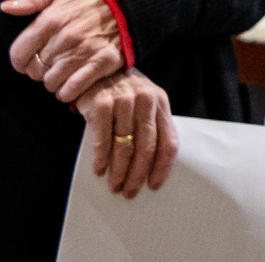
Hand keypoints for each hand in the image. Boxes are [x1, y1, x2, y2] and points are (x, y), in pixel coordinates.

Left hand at [2, 0, 124, 103]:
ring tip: (61, 71)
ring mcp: (83, 52)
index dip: (20, 60)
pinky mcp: (101, 63)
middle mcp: (64, 39)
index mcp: (49, 20)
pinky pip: (73, 89)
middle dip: (38, 69)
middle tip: (49, 63)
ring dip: (53, 81)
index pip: (19, 55)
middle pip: (35, 71)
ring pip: (51, 83)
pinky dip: (68, 91)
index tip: (28, 59)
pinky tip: (71, 83)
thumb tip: (5, 7)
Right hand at [80, 68, 178, 197]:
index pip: (168, 141)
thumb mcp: (143, 105)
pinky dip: (101, 158)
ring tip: (115, 186)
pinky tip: (99, 171)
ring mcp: (123, 100)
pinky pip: (103, 138)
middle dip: (138, 175)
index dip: (163, 167)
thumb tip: (153, 168)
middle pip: (147, 147)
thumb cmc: (122, 94)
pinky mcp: (101, 102)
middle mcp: (145, 100)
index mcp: (160, 102)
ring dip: (119, 171)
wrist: (96, 71)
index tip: (154, 185)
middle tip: (130, 192)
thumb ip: (151, 127)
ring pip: (125, 145)